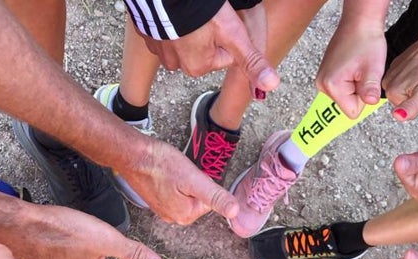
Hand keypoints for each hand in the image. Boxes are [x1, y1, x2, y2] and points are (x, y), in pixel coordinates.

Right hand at [0, 202, 165, 258]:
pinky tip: (38, 231)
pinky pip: (37, 249)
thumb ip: (133, 254)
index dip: (94, 242)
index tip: (87, 234)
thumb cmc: (60, 230)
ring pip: (57, 253)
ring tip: (54, 229)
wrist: (15, 223)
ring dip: (56, 241)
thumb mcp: (108, 240)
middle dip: (75, 243)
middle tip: (69, 229)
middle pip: (78, 257)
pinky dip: (39, 240)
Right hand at [123, 139, 238, 224]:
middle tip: (180, 173)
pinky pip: (175, 191)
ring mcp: (164, 210)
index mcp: (186, 216)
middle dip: (194, 183)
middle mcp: (174, 217)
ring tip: (172, 173)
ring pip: (187, 193)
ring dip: (183, 181)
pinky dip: (173, 181)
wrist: (131, 154)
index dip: (203, 183)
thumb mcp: (194, 179)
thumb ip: (215, 197)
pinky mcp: (156, 200)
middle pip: (199, 198)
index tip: (189, 176)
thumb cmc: (160, 164)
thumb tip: (235, 212)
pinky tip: (165, 174)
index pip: (210, 200)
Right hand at [138, 2, 278, 93]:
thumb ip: (251, 61)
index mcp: (197, 67)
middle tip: (206, 17)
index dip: (229, 36)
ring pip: (184, 40)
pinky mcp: (147, 35)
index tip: (222, 22)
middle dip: (208, 33)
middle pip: (204, 49)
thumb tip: (271, 86)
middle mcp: (176, 65)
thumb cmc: (201, 13)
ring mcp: (159, 50)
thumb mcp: (233, 35)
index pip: (225, 55)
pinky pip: (164, 32)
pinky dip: (171, 23)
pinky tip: (174, 12)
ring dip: (189, 28)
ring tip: (191, 13)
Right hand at [316, 21, 386, 118]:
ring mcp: (322, 80)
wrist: (359, 22)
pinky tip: (353, 65)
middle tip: (362, 71)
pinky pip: (342, 88)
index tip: (364, 79)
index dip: (363, 98)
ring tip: (357, 67)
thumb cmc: (366, 41)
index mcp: (331, 85)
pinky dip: (350, 80)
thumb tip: (370, 103)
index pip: (352, 112)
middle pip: (347, 105)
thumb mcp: (373, 68)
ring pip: (345, 96)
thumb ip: (370, 90)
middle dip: (358, 92)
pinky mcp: (325, 76)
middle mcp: (322, 85)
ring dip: (355, 86)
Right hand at [382, 36, 417, 120]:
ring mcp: (391, 73)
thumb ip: (411, 108)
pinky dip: (413, 78)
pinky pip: (403, 80)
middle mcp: (387, 83)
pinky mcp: (396, 66)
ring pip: (403, 92)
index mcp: (392, 93)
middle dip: (415, 97)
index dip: (417, 104)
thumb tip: (398, 117)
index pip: (404, 112)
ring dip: (414, 88)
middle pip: (402, 102)